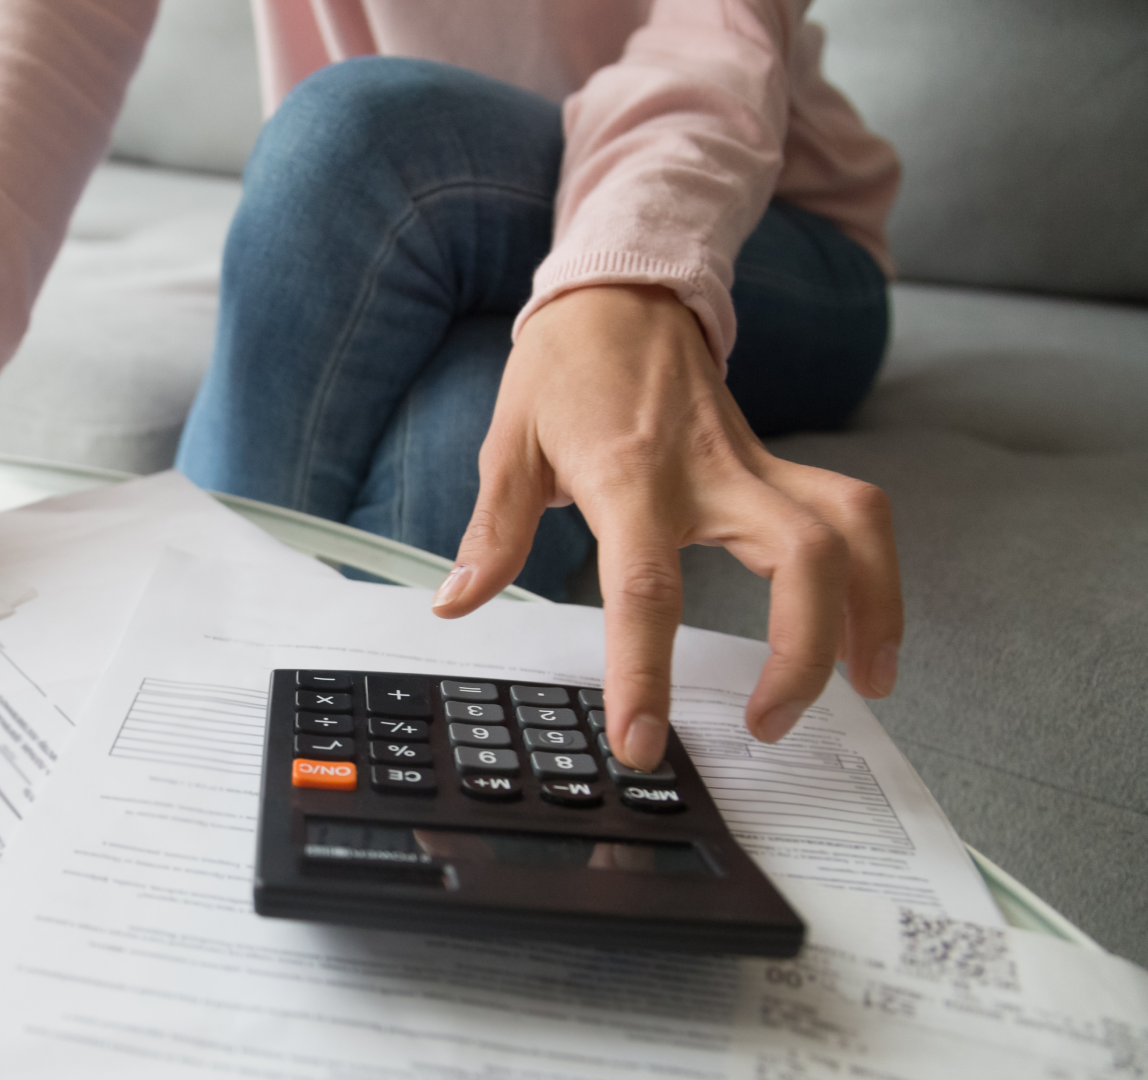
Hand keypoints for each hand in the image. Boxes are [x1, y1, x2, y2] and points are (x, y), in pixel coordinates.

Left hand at [431, 285, 900, 770]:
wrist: (622, 290)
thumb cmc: (564, 368)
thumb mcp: (510, 444)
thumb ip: (493, 532)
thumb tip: (457, 602)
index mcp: (630, 476)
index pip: (647, 588)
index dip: (646, 671)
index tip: (642, 740)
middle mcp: (710, 472)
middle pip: (800, 560)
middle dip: (803, 654)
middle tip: (769, 724)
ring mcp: (755, 465)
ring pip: (853, 531)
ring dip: (873, 612)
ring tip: (867, 687)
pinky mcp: (779, 466)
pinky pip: (853, 515)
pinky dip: (875, 573)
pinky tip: (866, 632)